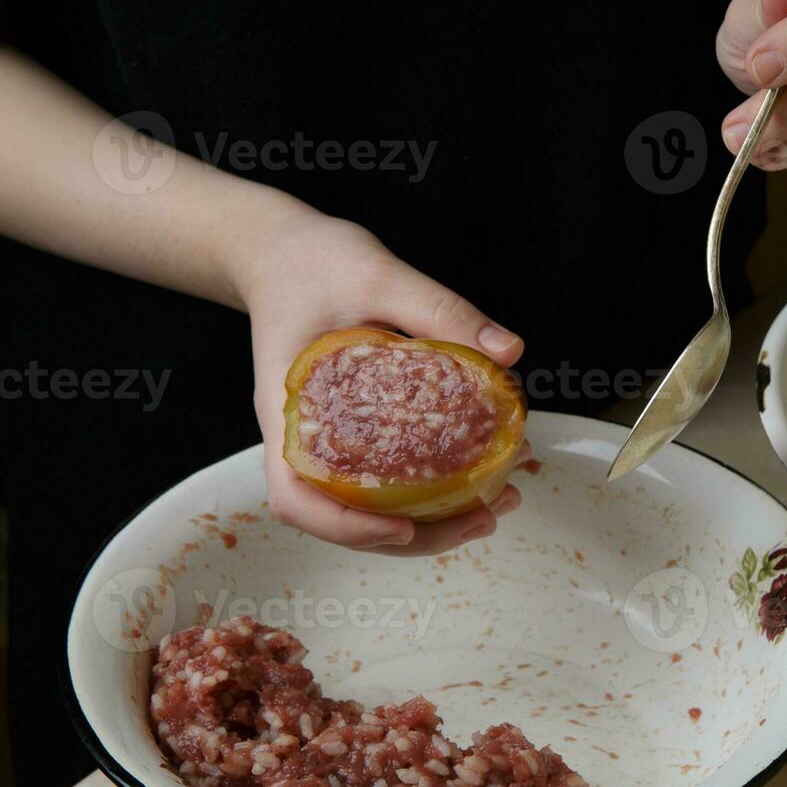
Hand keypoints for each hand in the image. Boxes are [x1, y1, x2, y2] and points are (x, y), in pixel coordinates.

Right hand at [235, 208, 526, 555]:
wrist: (277, 249)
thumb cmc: (312, 260)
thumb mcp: (379, 273)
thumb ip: (441, 310)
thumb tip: (509, 351)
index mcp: (287, 408)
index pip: (293, 496)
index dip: (345, 526)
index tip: (402, 526)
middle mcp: (300, 436)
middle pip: (336, 517)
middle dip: (410, 537)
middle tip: (484, 521)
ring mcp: (323, 437)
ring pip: (362, 505)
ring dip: (426, 521)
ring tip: (495, 507)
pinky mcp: (348, 428)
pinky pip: (379, 474)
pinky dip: (425, 488)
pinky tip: (477, 475)